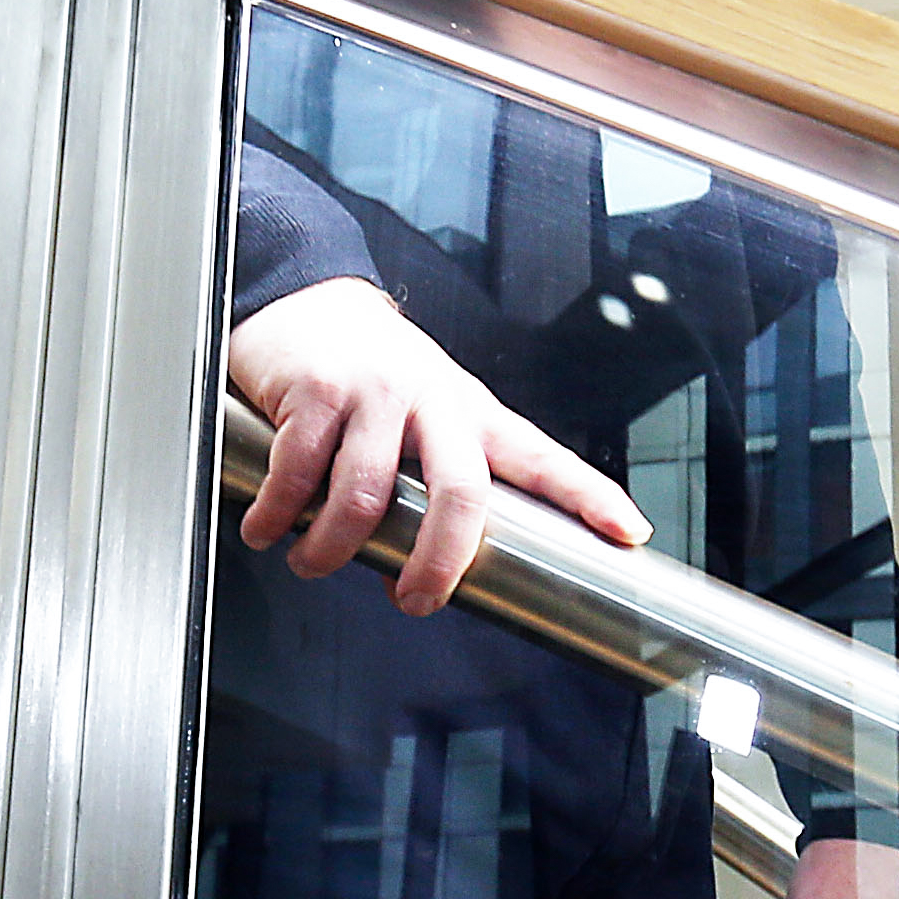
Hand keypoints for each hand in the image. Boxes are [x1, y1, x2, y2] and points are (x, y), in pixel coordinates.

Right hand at [224, 276, 644, 609]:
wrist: (302, 297)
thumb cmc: (372, 367)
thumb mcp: (429, 407)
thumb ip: (441, 471)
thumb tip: (436, 565)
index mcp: (470, 411)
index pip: (542, 456)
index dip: (588, 496)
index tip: (629, 531)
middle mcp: (433, 398)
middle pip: (460, 492)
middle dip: (441, 561)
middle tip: (417, 601)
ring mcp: (377, 391)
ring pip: (367, 495)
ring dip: (333, 548)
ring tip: (314, 562)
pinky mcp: (318, 388)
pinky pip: (299, 473)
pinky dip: (278, 515)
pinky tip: (268, 529)